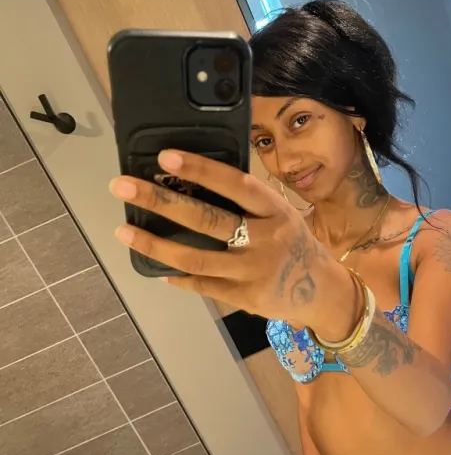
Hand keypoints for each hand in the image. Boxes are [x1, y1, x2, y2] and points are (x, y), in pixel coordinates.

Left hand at [109, 150, 354, 327]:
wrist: (323, 292)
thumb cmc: (294, 245)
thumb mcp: (281, 216)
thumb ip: (248, 204)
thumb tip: (192, 182)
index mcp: (276, 212)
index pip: (236, 185)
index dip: (202, 169)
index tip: (166, 156)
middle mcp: (266, 240)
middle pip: (208, 220)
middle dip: (161, 201)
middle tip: (123, 185)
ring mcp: (254, 272)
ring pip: (196, 258)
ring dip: (155, 244)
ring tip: (123, 231)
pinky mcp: (245, 298)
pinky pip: (203, 285)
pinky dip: (178, 276)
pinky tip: (156, 269)